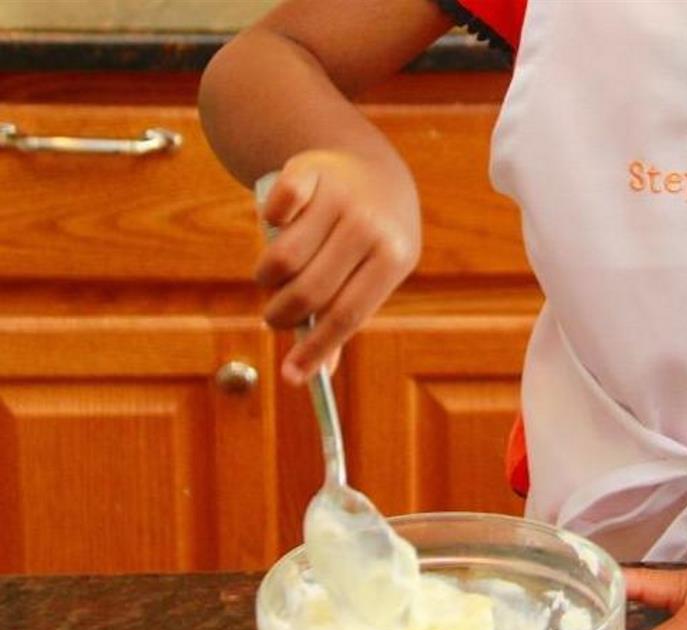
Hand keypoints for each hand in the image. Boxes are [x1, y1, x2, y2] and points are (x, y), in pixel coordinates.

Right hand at [257, 149, 419, 383]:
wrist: (373, 170)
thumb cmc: (369, 242)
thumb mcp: (374, 276)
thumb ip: (346, 317)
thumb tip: (316, 373)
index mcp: (393, 258)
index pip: (348, 314)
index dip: (317, 348)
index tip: (291, 376)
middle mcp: (369, 226)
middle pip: (310, 290)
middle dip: (282, 315)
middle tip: (275, 318)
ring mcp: (340, 196)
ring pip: (283, 258)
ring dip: (268, 278)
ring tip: (274, 279)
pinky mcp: (309, 171)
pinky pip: (274, 210)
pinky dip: (268, 223)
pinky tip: (280, 227)